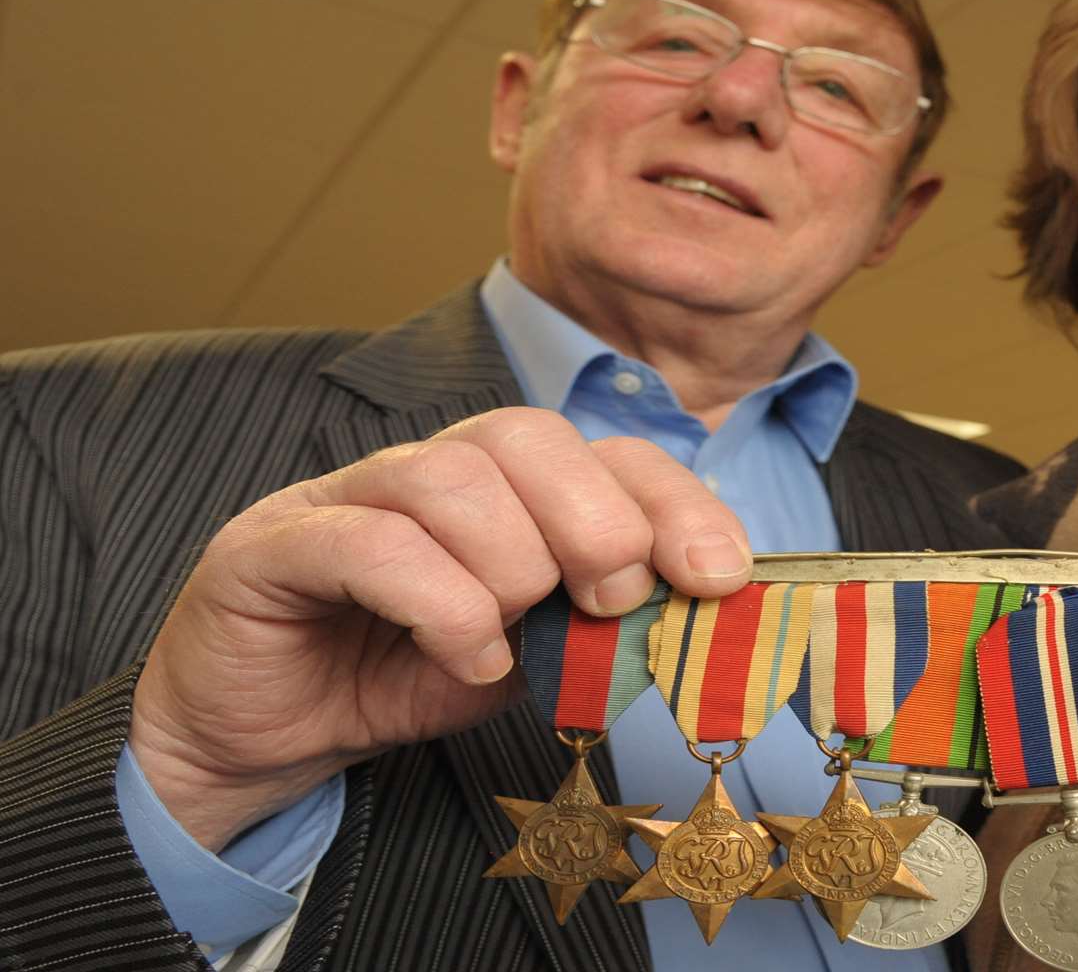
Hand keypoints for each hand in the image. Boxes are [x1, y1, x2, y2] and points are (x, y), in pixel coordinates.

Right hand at [129, 407, 751, 850]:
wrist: (264, 735)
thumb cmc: (402, 677)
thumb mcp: (527, 654)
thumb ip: (594, 621)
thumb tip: (694, 611)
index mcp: (501, 485)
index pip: (602, 451)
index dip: (672, 502)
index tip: (720, 574)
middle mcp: (426, 469)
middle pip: (527, 435)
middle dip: (595, 522)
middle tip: (607, 601)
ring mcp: (347, 495)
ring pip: (454, 478)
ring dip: (509, 567)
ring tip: (509, 637)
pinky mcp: (275, 543)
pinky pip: (372, 542)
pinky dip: (439, 604)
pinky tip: (461, 659)